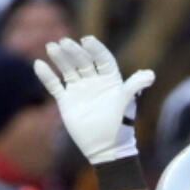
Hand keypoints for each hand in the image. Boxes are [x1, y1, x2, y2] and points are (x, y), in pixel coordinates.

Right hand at [34, 36, 154, 165]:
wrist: (105, 149)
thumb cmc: (119, 126)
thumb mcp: (126, 104)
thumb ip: (135, 86)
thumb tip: (151, 75)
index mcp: (110, 79)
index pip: (102, 58)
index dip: (95, 48)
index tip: (87, 40)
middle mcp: (94, 81)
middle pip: (83, 61)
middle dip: (74, 51)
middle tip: (65, 42)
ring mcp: (79, 90)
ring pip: (68, 69)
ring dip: (60, 58)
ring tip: (51, 47)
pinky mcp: (67, 101)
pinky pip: (55, 85)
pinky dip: (47, 76)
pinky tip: (39, 65)